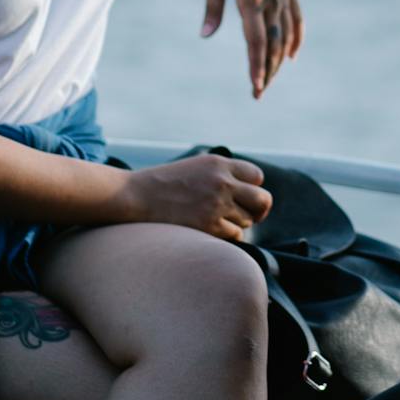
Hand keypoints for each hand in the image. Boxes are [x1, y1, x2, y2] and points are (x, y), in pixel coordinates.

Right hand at [121, 153, 272, 239]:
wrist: (137, 196)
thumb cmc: (165, 183)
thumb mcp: (197, 167)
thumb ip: (223, 174)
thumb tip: (250, 190)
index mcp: (220, 164)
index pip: (257, 177)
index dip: (253, 188)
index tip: (245, 196)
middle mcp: (223, 182)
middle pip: (262, 199)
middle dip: (260, 209)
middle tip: (253, 215)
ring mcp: (217, 204)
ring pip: (247, 220)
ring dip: (239, 223)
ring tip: (219, 221)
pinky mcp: (208, 226)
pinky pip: (235, 235)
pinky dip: (229, 236)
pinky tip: (214, 231)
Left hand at [202, 0, 304, 98]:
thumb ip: (213, 8)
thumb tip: (206, 35)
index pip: (256, 40)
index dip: (256, 65)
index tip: (255, 86)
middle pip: (274, 43)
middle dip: (268, 71)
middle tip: (259, 92)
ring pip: (286, 34)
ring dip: (279, 60)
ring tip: (269, 79)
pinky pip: (297, 18)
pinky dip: (296, 39)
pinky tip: (290, 55)